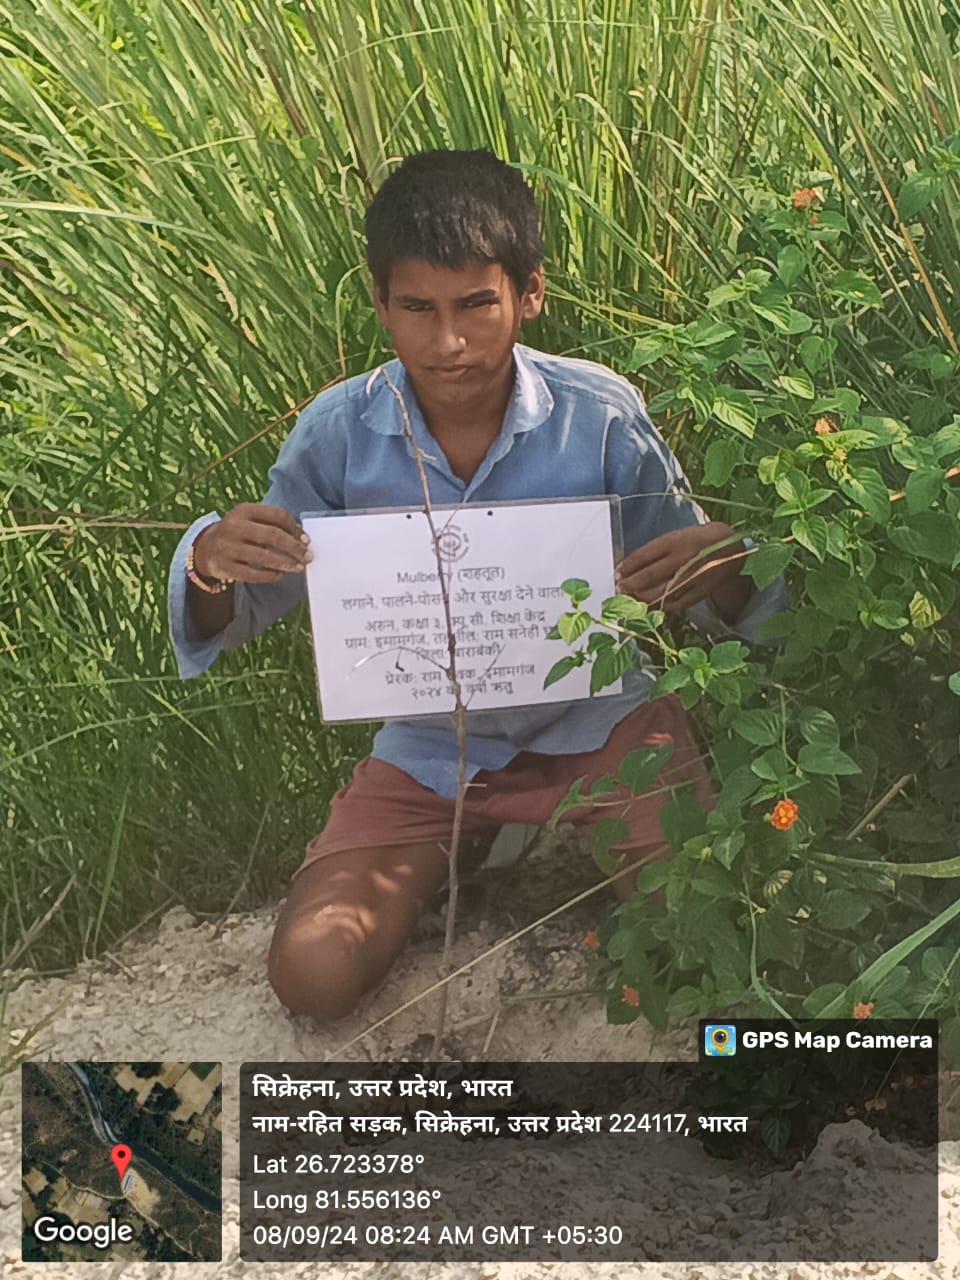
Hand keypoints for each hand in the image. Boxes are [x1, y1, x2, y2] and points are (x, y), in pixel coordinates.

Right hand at [193, 503, 311, 583]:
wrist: (205, 549)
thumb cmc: (238, 534)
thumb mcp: (250, 520)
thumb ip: (272, 524)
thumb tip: (301, 536)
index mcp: (244, 510)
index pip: (277, 515)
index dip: (295, 528)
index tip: (306, 540)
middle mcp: (234, 526)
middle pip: (273, 536)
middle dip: (294, 548)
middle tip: (308, 556)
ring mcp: (227, 547)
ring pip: (264, 557)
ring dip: (286, 563)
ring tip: (298, 567)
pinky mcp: (225, 567)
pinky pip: (252, 574)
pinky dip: (269, 575)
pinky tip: (279, 575)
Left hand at [615, 523, 747, 613]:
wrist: (731, 547)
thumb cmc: (697, 540)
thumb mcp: (676, 537)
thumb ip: (656, 551)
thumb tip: (632, 568)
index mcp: (674, 542)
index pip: (643, 556)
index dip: (627, 567)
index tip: (617, 573)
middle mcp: (682, 559)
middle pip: (649, 576)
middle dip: (630, 584)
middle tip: (620, 588)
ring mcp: (691, 577)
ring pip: (660, 592)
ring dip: (642, 597)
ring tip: (632, 597)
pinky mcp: (699, 591)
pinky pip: (675, 603)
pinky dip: (661, 605)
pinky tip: (651, 604)